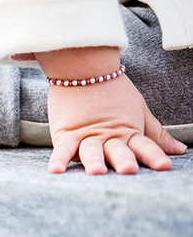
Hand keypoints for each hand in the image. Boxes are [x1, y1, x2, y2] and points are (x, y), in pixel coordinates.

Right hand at [36, 47, 185, 174]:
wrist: (82, 65)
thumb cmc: (113, 88)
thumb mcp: (138, 110)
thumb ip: (155, 133)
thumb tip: (179, 150)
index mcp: (129, 131)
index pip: (145, 146)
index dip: (154, 155)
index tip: (164, 166)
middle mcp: (109, 136)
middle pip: (118, 150)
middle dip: (123, 160)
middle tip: (129, 169)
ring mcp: (86, 134)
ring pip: (91, 150)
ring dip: (94, 161)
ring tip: (96, 171)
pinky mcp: (65, 132)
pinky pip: (62, 148)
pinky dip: (59, 159)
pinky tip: (56, 170)